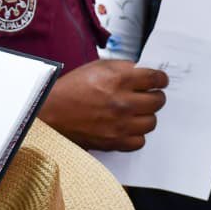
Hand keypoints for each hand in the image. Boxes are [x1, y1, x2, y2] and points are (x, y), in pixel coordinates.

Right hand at [39, 59, 167, 150]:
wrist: (50, 114)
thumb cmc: (70, 90)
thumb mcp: (96, 67)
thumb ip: (121, 67)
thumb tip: (140, 70)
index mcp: (118, 80)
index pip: (155, 79)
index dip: (161, 79)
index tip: (160, 81)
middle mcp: (122, 102)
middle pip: (158, 101)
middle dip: (155, 95)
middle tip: (148, 95)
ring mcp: (119, 125)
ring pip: (151, 122)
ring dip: (146, 115)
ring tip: (137, 112)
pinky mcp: (114, 142)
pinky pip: (139, 141)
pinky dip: (137, 135)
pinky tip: (128, 127)